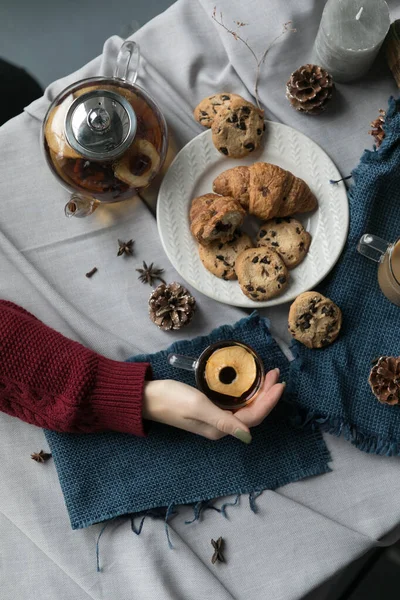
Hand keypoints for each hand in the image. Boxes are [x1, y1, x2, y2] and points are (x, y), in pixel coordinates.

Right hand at [142, 368, 283, 442]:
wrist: (147, 397)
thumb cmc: (171, 399)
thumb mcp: (198, 406)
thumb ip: (223, 420)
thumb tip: (248, 436)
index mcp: (220, 429)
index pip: (254, 416)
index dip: (269, 401)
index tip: (279, 383)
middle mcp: (221, 426)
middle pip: (253, 412)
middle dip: (267, 394)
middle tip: (276, 374)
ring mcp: (215, 417)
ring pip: (245, 406)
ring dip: (259, 392)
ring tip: (268, 375)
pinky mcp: (210, 408)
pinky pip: (235, 402)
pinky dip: (246, 391)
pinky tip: (249, 382)